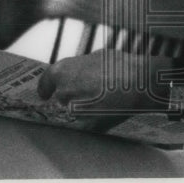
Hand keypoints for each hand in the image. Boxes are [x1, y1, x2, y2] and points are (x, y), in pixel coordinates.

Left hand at [37, 51, 168, 115]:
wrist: (138, 83)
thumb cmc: (120, 66)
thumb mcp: (97, 57)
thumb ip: (82, 66)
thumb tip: (80, 72)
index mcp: (62, 71)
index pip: (45, 82)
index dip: (46, 87)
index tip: (46, 93)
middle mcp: (63, 91)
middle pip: (62, 96)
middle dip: (73, 95)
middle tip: (91, 91)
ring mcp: (74, 110)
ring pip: (74, 110)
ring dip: (85, 106)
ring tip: (104, 99)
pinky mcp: (87, 125)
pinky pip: (85, 123)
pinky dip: (93, 118)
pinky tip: (107, 110)